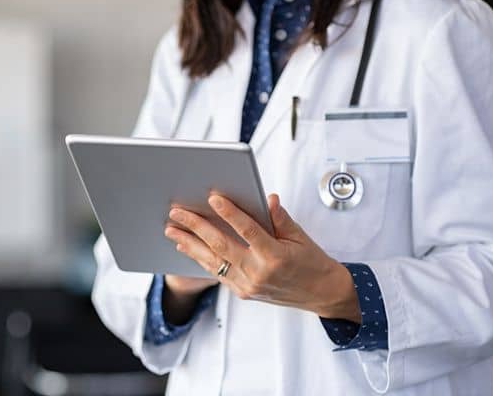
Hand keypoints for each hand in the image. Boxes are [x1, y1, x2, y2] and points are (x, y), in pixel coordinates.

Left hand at [164, 194, 360, 322]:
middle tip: (177, 213)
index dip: (230, 213)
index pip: (248, 230)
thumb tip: (266, 198)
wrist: (321, 293)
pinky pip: (217, 273)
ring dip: (190, 244)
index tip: (213, 199)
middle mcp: (259, 273)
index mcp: (276, 257)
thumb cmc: (312, 262)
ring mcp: (248, 285)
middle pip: (221, 245)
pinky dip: (200, 259)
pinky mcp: (242, 292)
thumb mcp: (300, 236)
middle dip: (196, 227)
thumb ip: (279, 218)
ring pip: (213, 261)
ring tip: (172, 230)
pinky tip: (187, 247)